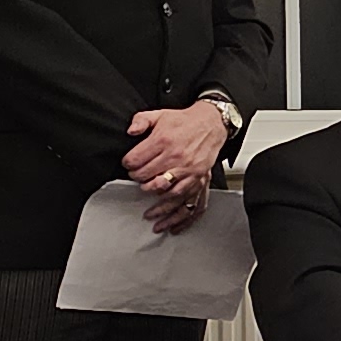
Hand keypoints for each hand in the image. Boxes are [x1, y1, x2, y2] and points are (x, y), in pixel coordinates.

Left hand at [125, 101, 230, 227]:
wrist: (211, 123)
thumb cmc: (184, 122)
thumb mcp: (160, 115)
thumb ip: (141, 121)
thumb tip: (130, 131)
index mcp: (163, 141)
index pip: (137, 160)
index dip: (129, 164)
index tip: (129, 165)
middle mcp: (176, 158)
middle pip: (150, 178)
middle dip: (140, 182)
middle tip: (138, 182)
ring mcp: (189, 171)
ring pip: (170, 195)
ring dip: (159, 207)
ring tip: (150, 214)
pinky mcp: (200, 179)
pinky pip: (191, 202)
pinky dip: (182, 216)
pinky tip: (173, 225)